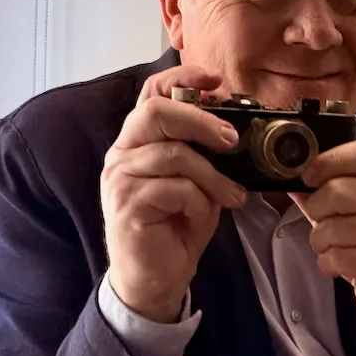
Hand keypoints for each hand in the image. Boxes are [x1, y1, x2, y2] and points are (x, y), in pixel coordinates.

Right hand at [102, 65, 246, 322]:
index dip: (183, 78)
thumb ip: (207, 154)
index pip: (151, 93)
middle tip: (232, 140)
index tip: (215, 81)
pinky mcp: (127, 205)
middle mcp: (122, 154)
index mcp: (138, 141)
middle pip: (157, 112)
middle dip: (202, 120)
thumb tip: (236, 129)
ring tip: (231, 196)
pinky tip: (200, 217)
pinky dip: (199, 202)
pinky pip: (175, 188)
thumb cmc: (175, 226)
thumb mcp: (198, 183)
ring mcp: (120, 178)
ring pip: (174, 154)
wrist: (154, 277)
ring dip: (213, 176)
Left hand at [290, 142, 355, 335]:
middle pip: (337, 191)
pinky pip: (336, 256)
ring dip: (320, 242)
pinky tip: (339, 265)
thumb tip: (289, 177)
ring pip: (332, 228)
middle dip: (316, 211)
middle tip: (322, 223)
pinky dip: (328, 263)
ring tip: (333, 248)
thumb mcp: (352, 212)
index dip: (330, 159)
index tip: (309, 176)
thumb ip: (322, 193)